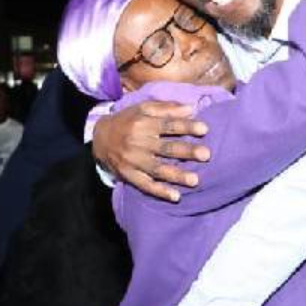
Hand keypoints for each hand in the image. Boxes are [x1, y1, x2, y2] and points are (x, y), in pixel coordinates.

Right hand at [91, 101, 209, 201]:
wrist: (99, 138)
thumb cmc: (127, 120)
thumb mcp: (143, 108)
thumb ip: (166, 108)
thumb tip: (191, 109)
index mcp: (143, 123)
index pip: (168, 125)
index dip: (186, 127)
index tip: (205, 129)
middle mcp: (138, 142)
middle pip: (165, 148)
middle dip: (186, 151)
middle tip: (206, 154)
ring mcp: (133, 160)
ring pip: (157, 169)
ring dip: (177, 175)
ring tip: (195, 180)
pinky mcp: (128, 175)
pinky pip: (145, 185)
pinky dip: (160, 191)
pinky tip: (175, 196)